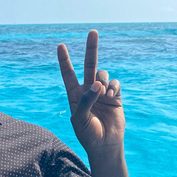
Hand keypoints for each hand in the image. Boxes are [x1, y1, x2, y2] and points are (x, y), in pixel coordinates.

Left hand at [57, 30, 124, 155]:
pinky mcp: (116, 97)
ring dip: (103, 81)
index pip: (68, 73)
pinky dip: (113, 87)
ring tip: (103, 94)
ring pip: (102, 74)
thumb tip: (96, 85)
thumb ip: (85, 100)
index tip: (61, 46)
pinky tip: (111, 97)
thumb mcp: (79, 118)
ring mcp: (102, 92)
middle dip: (90, 48)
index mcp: (74, 94)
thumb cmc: (87, 134)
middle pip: (88, 65)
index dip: (65, 60)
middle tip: (93, 31)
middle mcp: (88, 90)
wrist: (105, 145)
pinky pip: (115, 84)